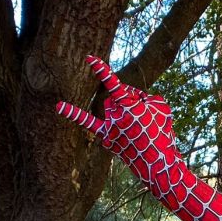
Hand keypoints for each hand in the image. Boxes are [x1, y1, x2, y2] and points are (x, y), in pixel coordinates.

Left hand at [56, 56, 179, 179]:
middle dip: (128, 102)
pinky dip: (73, 113)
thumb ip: (145, 95)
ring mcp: (108, 127)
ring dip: (121, 111)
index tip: (88, 58)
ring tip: (137, 127)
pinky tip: (58, 106)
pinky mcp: (105, 137)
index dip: (102, 70)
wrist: (158, 162)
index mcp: (130, 106)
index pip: (114, 84)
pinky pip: (87, 122)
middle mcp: (115, 115)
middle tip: (142, 116)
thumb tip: (131, 96)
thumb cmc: (162, 133)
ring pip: (108, 108)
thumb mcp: (161, 107)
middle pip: (114, 98)